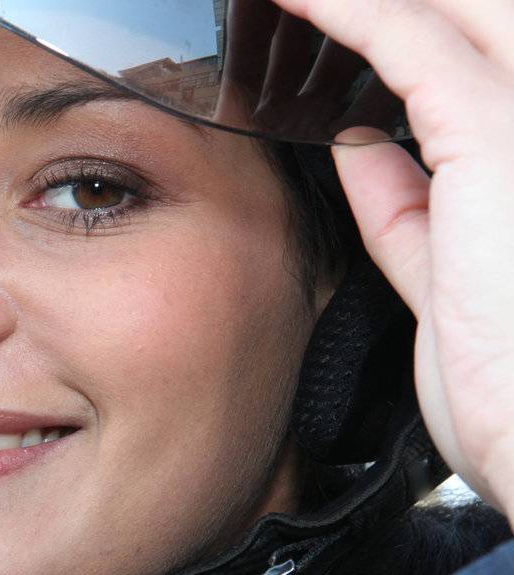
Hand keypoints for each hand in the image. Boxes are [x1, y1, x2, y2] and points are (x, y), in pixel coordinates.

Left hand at [272, 0, 513, 513]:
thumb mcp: (450, 288)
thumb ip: (410, 209)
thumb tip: (363, 146)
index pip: (484, 54)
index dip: (411, 28)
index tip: (334, 19)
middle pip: (484, 12)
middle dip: (409, 2)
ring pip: (458, 6)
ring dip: (366, 0)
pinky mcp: (499, 134)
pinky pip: (407, 40)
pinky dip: (345, 11)